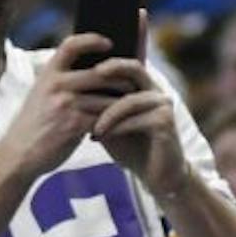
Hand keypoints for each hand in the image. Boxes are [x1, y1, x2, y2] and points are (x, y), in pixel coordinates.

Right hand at [0, 33, 127, 177]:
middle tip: (134, 85)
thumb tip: (96, 70)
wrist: (18, 155)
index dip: (92, 40)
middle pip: (101, 73)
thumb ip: (63, 81)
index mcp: (48, 73)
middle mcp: (56, 84)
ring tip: (132, 107)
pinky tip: (120, 126)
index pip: (71, 45)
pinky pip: (105, 118)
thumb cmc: (34, 125)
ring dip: (124, 104)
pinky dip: (116, 123)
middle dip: (123, 80)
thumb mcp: (42, 94)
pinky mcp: (74, 125)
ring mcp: (65, 104)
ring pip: (108, 98)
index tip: (109, 43)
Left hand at [91, 53, 188, 198]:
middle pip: (135, 69)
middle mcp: (156, 93)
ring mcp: (164, 107)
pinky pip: (138, 120)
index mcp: (144, 88)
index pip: (125, 65)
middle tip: (90, 73)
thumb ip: (98, 105)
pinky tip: (101, 137)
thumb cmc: (131, 148)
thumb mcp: (110, 123)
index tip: (79, 65)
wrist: (156, 175)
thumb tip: (69, 89)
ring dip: (108, 114)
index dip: (105, 61)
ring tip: (92, 128)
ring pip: (131, 100)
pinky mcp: (167, 124)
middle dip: (112, 68)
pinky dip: (117, 128)